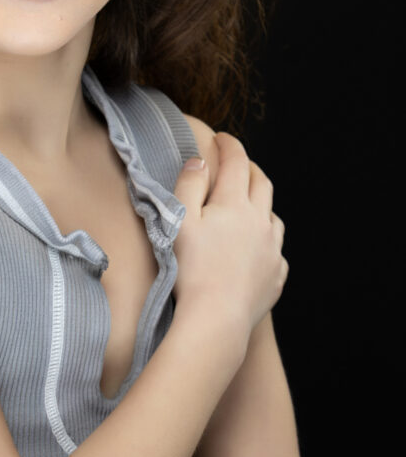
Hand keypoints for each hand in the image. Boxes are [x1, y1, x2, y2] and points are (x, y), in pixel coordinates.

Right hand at [173, 133, 287, 337]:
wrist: (216, 319)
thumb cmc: (190, 269)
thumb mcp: (179, 221)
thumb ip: (189, 185)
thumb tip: (200, 161)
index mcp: (235, 204)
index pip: (236, 162)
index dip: (229, 145)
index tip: (222, 137)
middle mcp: (261, 222)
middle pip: (262, 184)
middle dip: (250, 168)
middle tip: (238, 164)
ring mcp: (272, 250)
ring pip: (273, 216)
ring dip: (262, 204)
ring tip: (249, 205)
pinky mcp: (276, 276)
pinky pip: (277, 251)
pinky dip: (266, 240)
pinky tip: (256, 247)